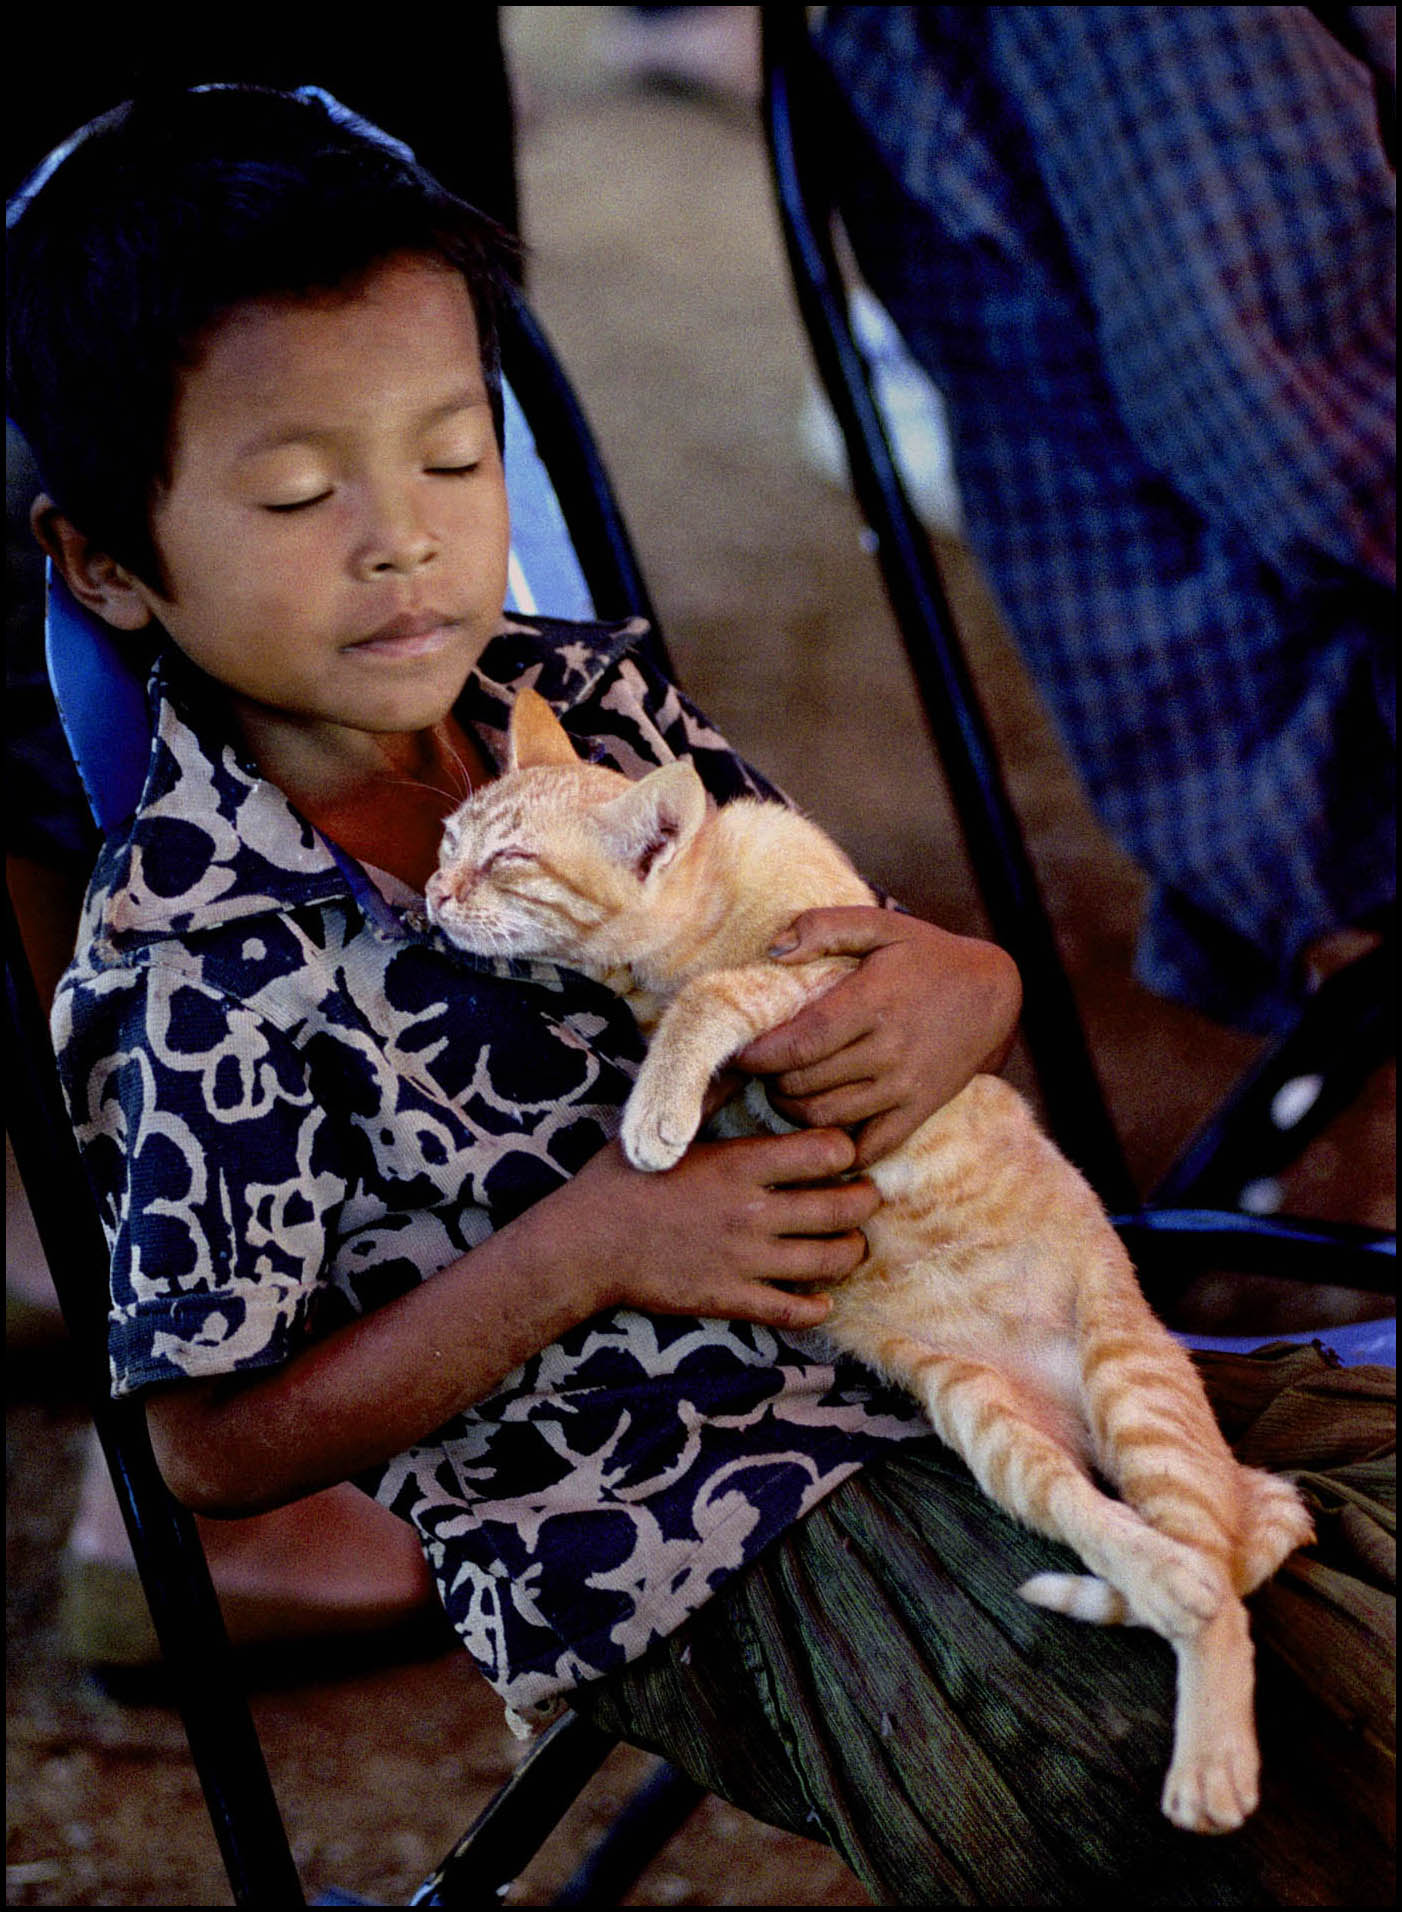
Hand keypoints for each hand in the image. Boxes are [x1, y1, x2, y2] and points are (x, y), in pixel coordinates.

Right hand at [549, 1123, 878, 1333]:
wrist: (584, 1247)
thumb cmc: (620, 1181)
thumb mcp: (667, 1130)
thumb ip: (711, 1096)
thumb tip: (744, 1060)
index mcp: (740, 1164)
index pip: (827, 1151)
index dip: (845, 1148)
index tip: (842, 1151)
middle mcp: (752, 1212)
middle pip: (842, 1208)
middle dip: (865, 1202)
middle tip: (864, 1197)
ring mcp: (745, 1260)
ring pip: (829, 1262)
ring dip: (850, 1252)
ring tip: (849, 1244)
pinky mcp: (731, 1299)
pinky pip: (793, 1311)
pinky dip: (817, 1307)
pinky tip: (820, 1298)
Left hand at [734, 907, 1020, 1167]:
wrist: (992, 994)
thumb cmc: (926, 955)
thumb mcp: (881, 926)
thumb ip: (825, 927)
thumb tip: (773, 950)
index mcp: (873, 1003)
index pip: (802, 1042)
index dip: (761, 1055)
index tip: (740, 1052)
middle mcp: (889, 1050)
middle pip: (806, 1083)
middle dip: (770, 1079)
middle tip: (760, 1068)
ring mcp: (905, 1086)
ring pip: (828, 1117)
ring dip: (792, 1109)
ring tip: (783, 1089)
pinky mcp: (919, 1111)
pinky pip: (870, 1146)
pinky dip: (837, 1146)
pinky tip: (820, 1125)